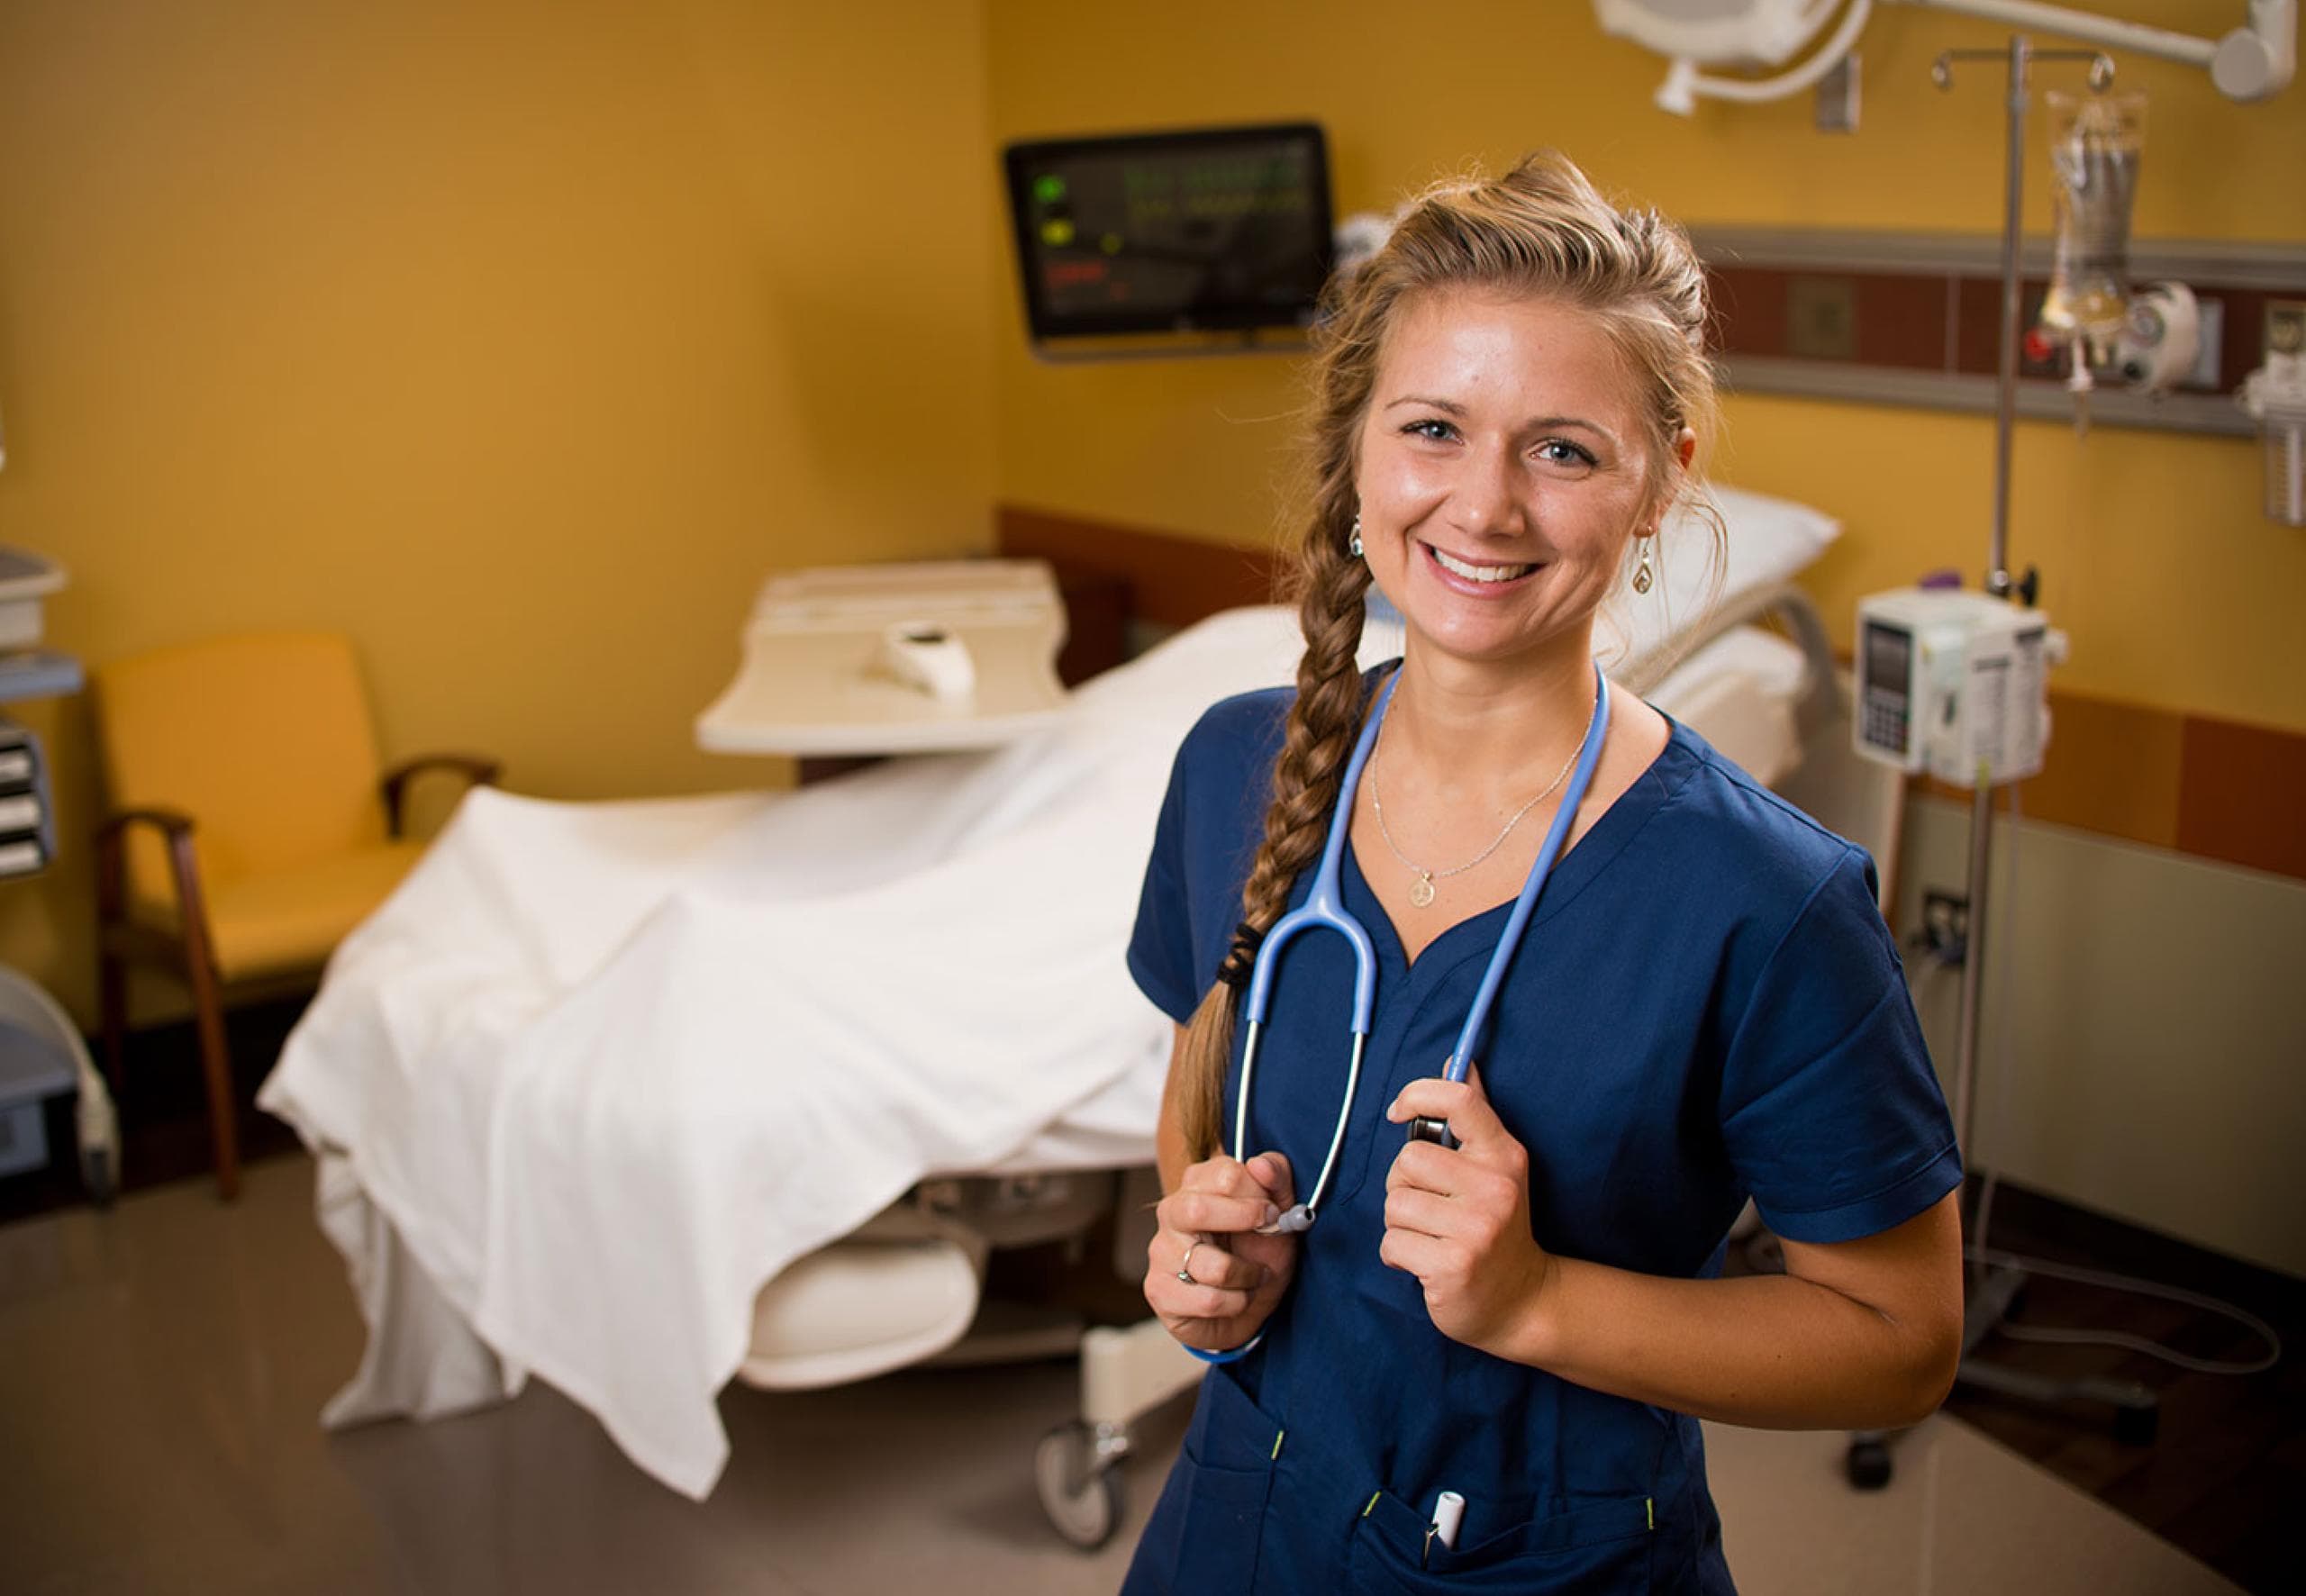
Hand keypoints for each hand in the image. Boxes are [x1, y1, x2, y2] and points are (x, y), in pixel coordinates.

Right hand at [1144, 1152, 1297, 1353]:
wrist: (1245, 1309)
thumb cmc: (1258, 1255)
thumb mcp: (1280, 1214)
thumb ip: (1277, 1179)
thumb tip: (1260, 1164)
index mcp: (1199, 1183)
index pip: (1225, 1174)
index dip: (1258, 1196)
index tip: (1275, 1213)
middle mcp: (1172, 1212)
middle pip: (1197, 1209)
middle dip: (1244, 1225)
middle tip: (1270, 1236)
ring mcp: (1162, 1251)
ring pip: (1214, 1266)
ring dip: (1249, 1276)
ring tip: (1253, 1277)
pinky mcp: (1159, 1290)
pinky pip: (1208, 1300)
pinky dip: (1235, 1304)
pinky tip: (1233, 1299)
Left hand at [1381, 1068, 1554, 1354]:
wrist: (1522, 1300)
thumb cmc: (1497, 1228)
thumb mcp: (1496, 1169)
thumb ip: (1474, 1118)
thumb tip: (1458, 1061)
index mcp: (1504, 1156)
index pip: (1459, 1101)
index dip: (1417, 1094)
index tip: (1399, 1113)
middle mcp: (1495, 1188)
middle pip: (1407, 1160)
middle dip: (1403, 1185)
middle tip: (1428, 1208)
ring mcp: (1477, 1229)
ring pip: (1394, 1205)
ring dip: (1400, 1225)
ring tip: (1430, 1237)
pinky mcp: (1453, 1266)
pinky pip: (1391, 1244)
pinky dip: (1398, 1256)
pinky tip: (1425, 1263)